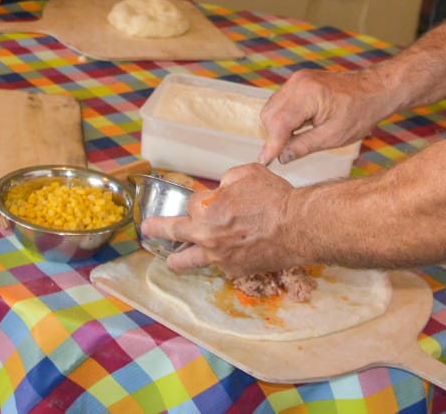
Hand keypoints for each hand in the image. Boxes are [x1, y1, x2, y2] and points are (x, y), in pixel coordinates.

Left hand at [143, 165, 300, 275]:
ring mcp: (220, 257)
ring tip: (171, 261)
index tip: (208, 199)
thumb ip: (226, 181)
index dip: (200, 200)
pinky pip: (219, 267)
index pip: (190, 205)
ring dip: (177, 260)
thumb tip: (222, 190)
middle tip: (147, 230)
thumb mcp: (246, 173)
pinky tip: (218, 258)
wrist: (298, 226)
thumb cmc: (274, 198)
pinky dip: (216, 261)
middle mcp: (207, 237)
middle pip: (173, 235)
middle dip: (157, 230)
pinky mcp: (236, 270)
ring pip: (189, 262)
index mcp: (206, 211)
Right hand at [257, 69, 386, 165]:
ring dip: (278, 127)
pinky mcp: (298, 82)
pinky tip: (299, 128)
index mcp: (308, 94)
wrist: (374, 90)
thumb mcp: (333, 137)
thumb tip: (281, 157)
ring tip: (297, 140)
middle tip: (287, 153)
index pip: (278, 123)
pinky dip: (284, 118)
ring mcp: (297, 79)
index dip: (271, 145)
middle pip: (269, 114)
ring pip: (272, 108)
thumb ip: (304, 146)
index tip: (265, 163)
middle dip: (274, 136)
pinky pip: (281, 102)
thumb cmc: (360, 112)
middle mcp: (298, 82)